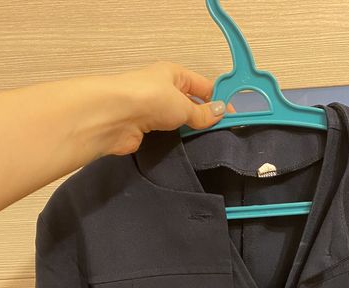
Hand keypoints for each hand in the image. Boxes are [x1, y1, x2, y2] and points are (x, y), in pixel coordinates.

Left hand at [105, 60, 236, 155]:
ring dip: (190, 132)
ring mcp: (153, 111)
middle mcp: (163, 90)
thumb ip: (203, 113)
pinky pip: (167, 136)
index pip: (203, 86)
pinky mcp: (145, 131)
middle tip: (223, 135)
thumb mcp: (184, 105)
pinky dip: (177, 143)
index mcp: (174, 74)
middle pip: (191, 105)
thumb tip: (221, 112)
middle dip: (205, 119)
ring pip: (179, 122)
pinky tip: (189, 152)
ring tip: (208, 146)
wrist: (115, 116)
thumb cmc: (151, 99)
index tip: (233, 118)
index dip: (219, 101)